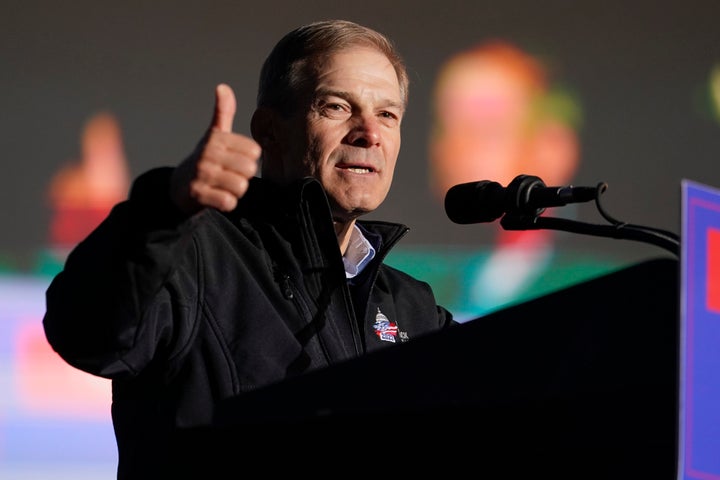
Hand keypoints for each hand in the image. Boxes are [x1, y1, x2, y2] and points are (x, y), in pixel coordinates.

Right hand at [170, 84, 260, 214]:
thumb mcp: (213, 135)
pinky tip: (218, 198)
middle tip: (231, 176)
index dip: (249, 160)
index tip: (236, 161)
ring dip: (236, 191)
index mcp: (217, 139)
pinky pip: (228, 202)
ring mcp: (202, 174)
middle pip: (249, 169)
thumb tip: (223, 87)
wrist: (178, 186)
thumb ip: (223, 113)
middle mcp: (208, 154)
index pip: (254, 151)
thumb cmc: (204, 159)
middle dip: (244, 177)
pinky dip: (227, 203)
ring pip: (241, 186)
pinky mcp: (197, 194)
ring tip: (225, 187)